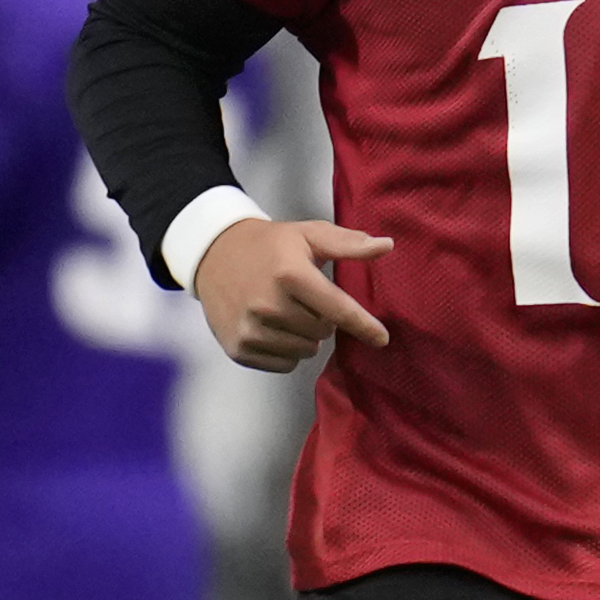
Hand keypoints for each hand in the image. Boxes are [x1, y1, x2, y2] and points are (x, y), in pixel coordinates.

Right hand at [191, 216, 395, 372]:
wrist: (213, 254)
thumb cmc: (269, 245)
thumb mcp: (307, 235)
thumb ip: (348, 244)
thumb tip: (386, 246)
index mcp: (290, 274)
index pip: (338, 310)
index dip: (364, 326)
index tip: (382, 338)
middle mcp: (269, 305)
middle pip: (324, 332)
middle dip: (323, 319)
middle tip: (304, 298)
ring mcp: (251, 330)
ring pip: (305, 351)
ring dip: (305, 336)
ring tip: (287, 311)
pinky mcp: (239, 348)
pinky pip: (284, 364)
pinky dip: (287, 350)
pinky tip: (273, 327)